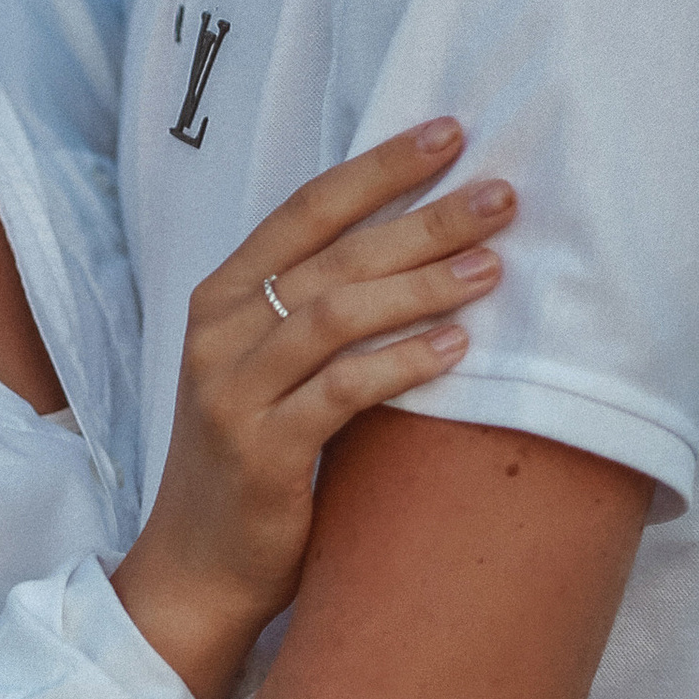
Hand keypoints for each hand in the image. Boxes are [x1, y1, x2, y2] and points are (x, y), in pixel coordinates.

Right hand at [112, 121, 511, 698]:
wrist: (198, 567)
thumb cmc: (252, 459)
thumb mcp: (267, 368)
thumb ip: (315, 309)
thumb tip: (419, 242)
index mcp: (221, 296)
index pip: (306, 208)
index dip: (378, 167)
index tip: (448, 132)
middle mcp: (218, 332)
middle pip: (333, 254)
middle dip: (422, 217)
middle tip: (501, 196)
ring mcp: (232, 391)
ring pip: (335, 314)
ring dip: (421, 285)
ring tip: (493, 268)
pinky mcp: (260, 452)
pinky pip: (341, 392)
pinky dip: (401, 364)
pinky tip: (456, 346)